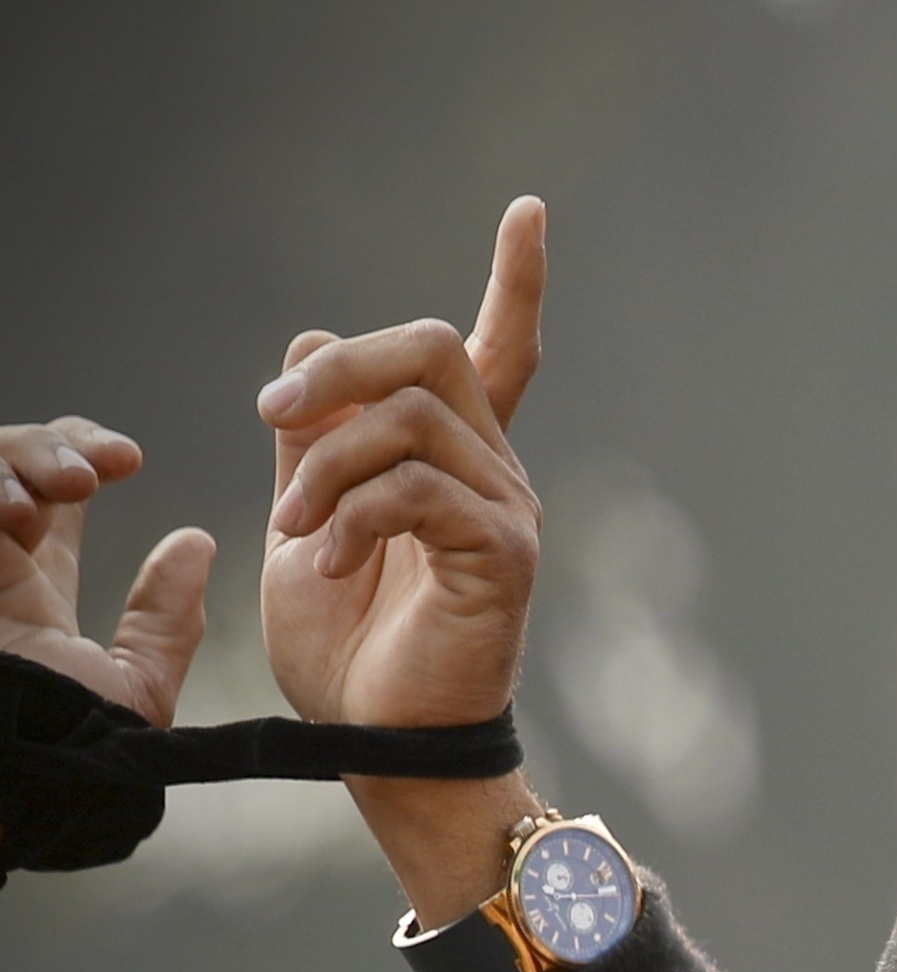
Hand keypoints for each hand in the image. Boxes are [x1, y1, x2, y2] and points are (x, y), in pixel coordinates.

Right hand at [0, 420, 210, 721]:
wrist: (37, 777)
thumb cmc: (80, 746)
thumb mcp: (138, 682)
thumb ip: (165, 618)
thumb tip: (197, 545)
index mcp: (32, 583)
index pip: (48, 491)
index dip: (84, 454)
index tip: (130, 461)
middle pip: (8, 462)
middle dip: (53, 445)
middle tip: (91, 475)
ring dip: (18, 459)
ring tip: (58, 493)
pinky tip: (15, 512)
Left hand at [260, 197, 546, 733]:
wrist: (380, 741)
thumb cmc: (352, 647)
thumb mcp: (305, 516)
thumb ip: (314, 437)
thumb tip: (312, 342)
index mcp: (456, 459)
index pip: (497, 352)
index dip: (516, 280)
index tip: (530, 209)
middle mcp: (496, 473)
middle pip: (432, 350)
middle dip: (342, 368)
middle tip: (271, 414)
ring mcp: (509, 512)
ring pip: (412, 416)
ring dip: (325, 463)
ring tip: (292, 529)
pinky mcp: (505, 555)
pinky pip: (416, 488)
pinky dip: (351, 515)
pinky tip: (326, 562)